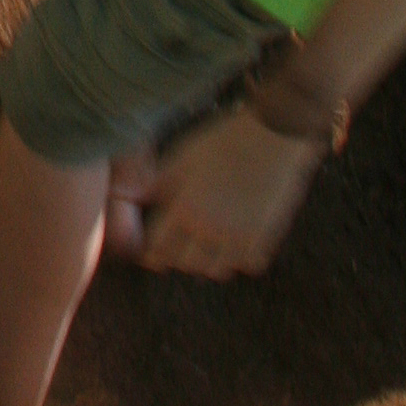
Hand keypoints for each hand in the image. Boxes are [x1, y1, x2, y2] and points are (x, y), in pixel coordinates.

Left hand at [123, 106, 320, 278]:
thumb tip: (133, 197)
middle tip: (180, 249)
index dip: (152, 255)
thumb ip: (157, 183)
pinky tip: (239, 243)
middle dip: (179, 259)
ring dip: (209, 262)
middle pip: (186, 265)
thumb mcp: (183, 157)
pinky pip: (249, 264)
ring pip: (217, 271)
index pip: (159, 250)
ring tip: (208, 248)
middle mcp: (209, 229)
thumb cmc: (223, 140)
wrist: (273, 134)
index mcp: (183, 209)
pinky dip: (242, 259)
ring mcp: (239, 236)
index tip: (152, 255)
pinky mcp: (266, 236)